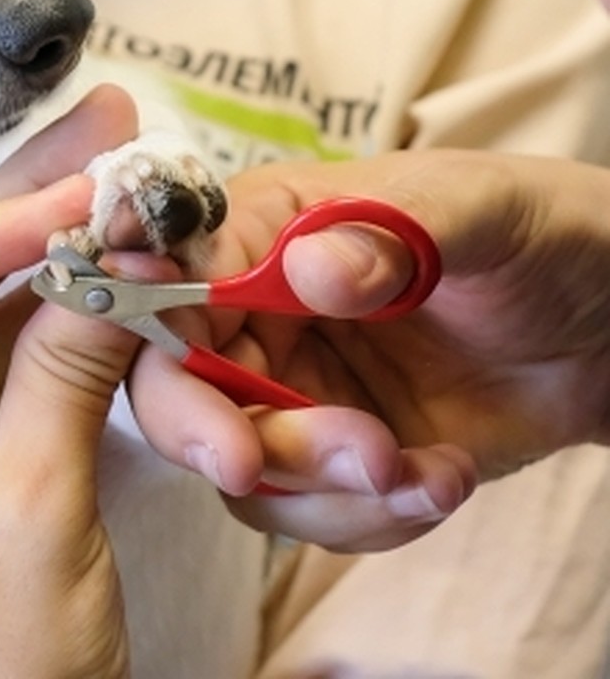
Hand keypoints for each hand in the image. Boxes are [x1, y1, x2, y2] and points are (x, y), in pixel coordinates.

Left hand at [0, 87, 140, 678]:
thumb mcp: (36, 523)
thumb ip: (68, 374)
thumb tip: (116, 253)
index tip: (71, 205)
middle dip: (24, 204)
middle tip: (106, 129)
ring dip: (61, 241)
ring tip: (129, 173)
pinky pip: (23, 344)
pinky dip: (78, 303)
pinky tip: (126, 254)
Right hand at [127, 148, 609, 549]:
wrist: (606, 319)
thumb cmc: (532, 231)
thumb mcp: (476, 210)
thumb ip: (391, 230)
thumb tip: (310, 270)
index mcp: (262, 228)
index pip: (171, 281)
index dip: (161, 345)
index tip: (216, 421)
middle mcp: (256, 309)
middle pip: (178, 389)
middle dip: (245, 442)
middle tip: (349, 457)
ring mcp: (290, 385)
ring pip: (243, 465)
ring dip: (327, 490)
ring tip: (419, 470)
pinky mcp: (334, 451)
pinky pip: (311, 510)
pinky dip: (374, 516)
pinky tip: (444, 480)